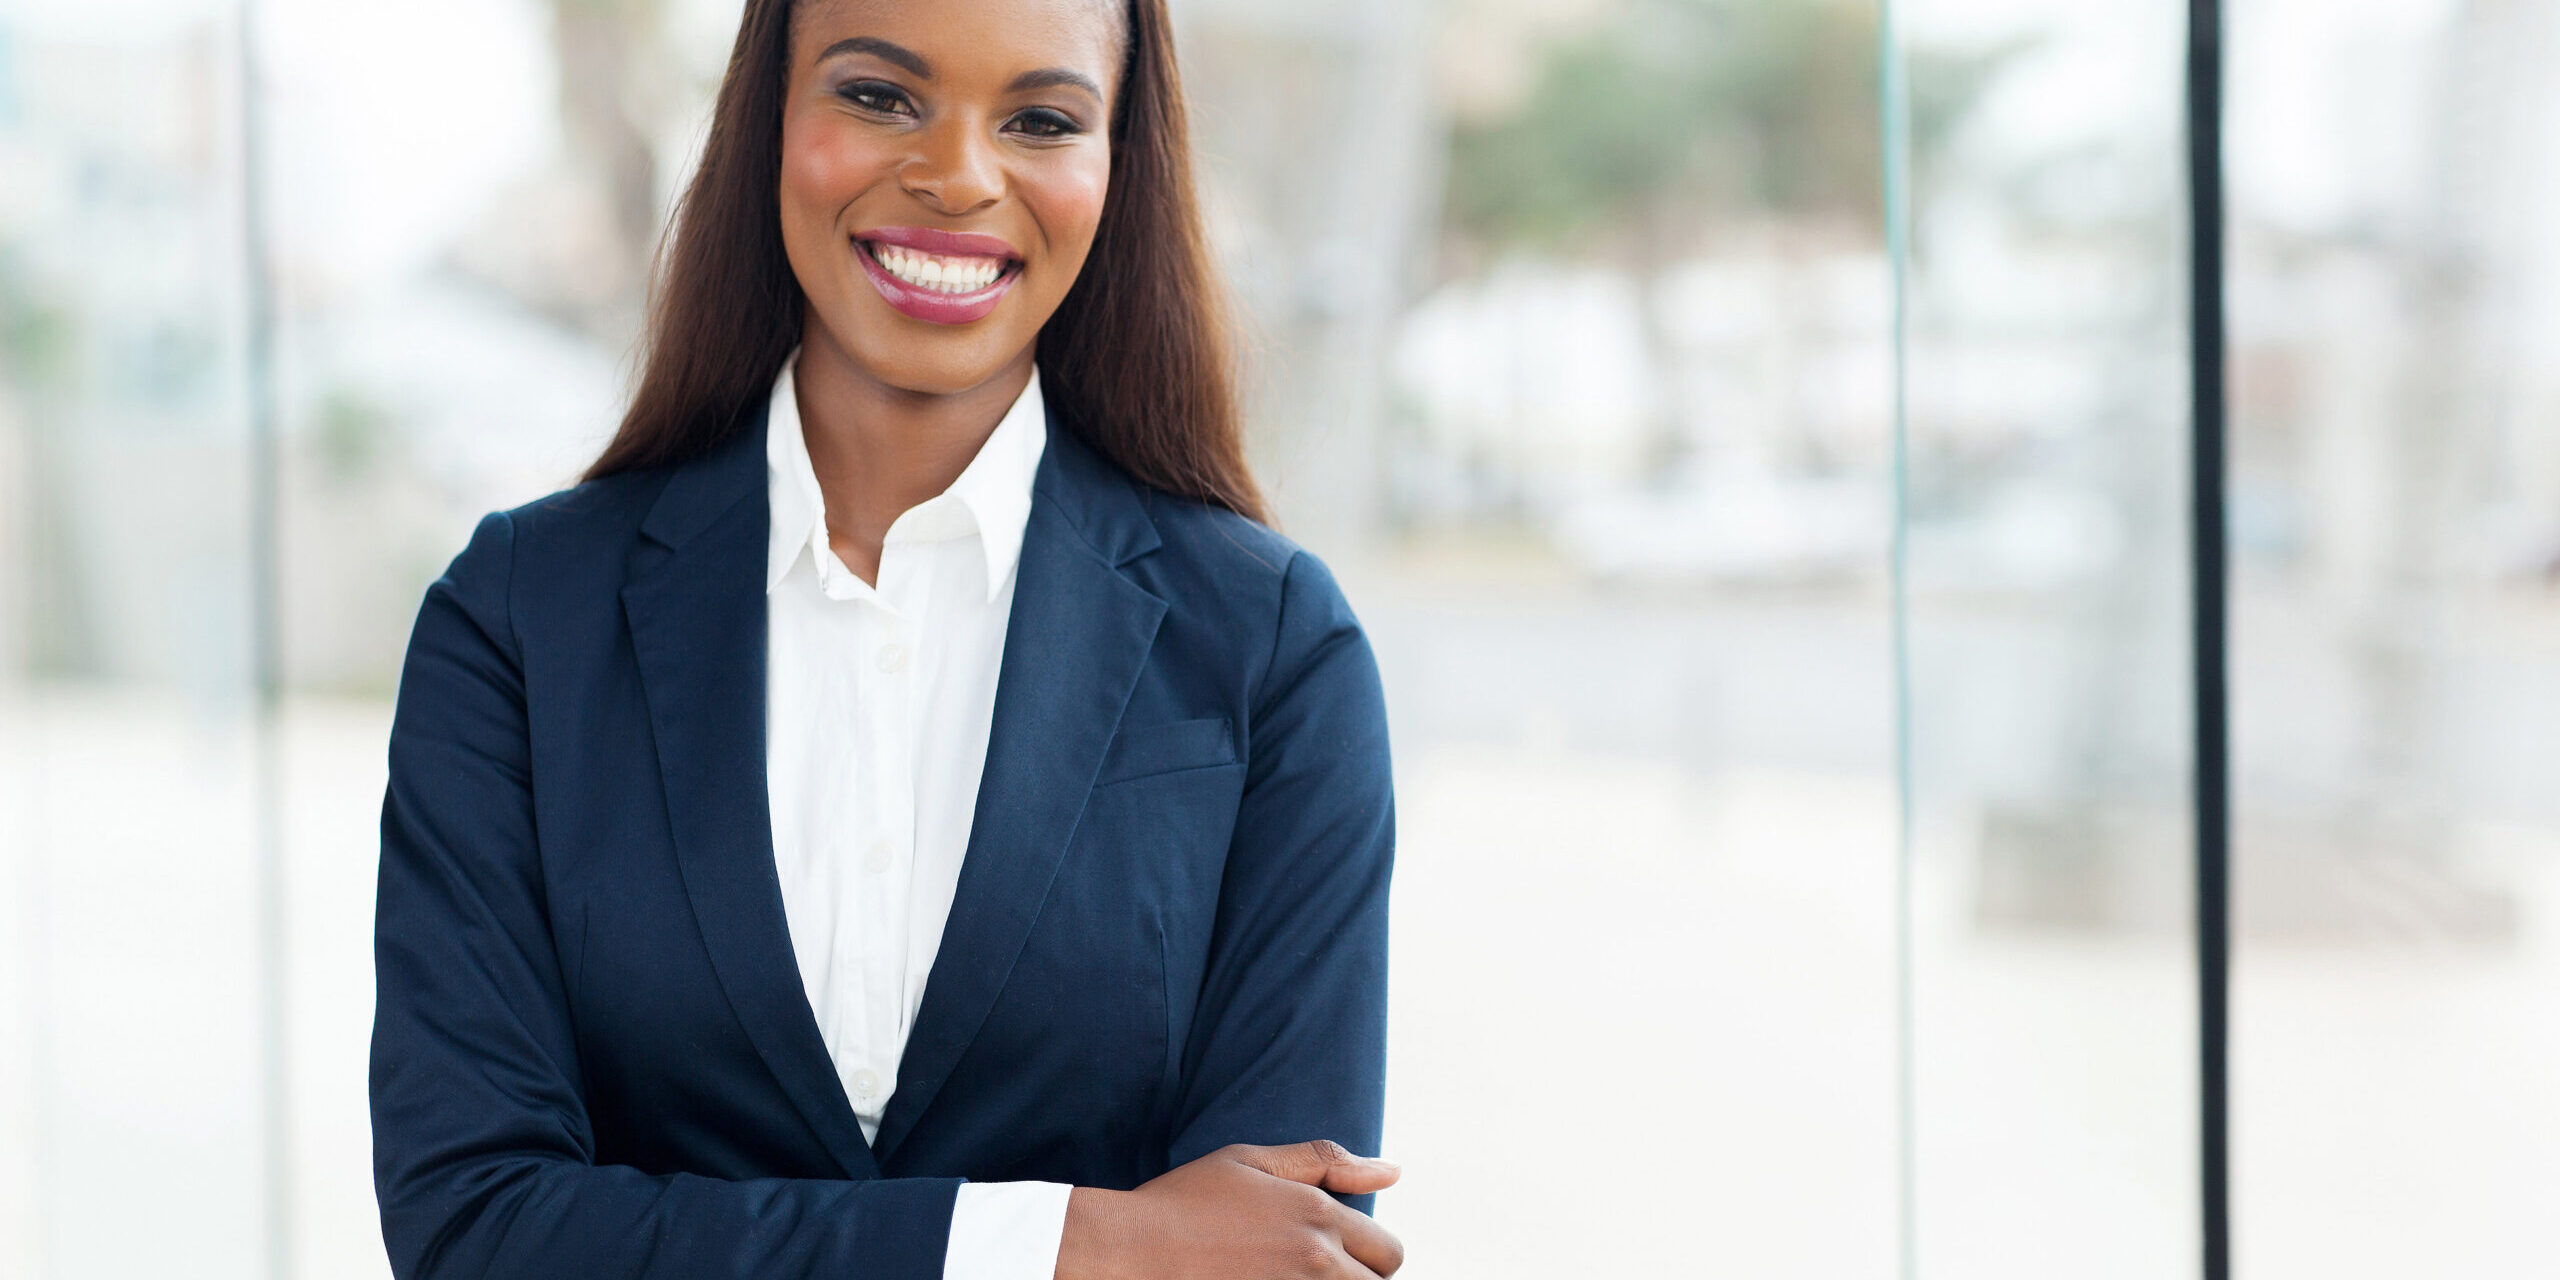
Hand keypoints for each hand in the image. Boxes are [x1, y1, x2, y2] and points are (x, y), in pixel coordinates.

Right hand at [1054, 1140, 1404, 1279]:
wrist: (1130, 1251)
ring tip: (1291, 1278)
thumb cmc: (1185, 1202)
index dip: (1369, 1255)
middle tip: (1312, 1272)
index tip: (1337, 1255)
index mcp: (1318, 1217)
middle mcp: (1316, 1263)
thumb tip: (1393, 1172)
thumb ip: (1327, 1161)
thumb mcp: (1251, 1162)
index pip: (1389, 1252)